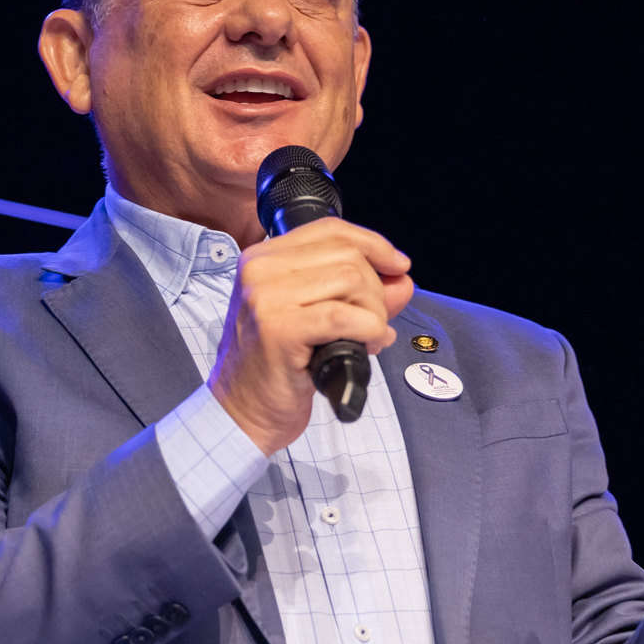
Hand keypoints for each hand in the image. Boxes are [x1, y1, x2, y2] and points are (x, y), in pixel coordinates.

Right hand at [211, 218, 413, 453]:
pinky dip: (369, 330)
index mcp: (262, 258)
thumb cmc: (274, 368)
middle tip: (372, 324)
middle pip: (347, 255)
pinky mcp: (279, 328)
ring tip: (365, 339)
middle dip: (376, 291)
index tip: (397, 266)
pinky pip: (345, 316)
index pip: (330, 230)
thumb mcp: (318, 318)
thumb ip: (362, 294)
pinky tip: (367, 346)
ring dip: (373, 314)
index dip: (374, 245)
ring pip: (351, 280)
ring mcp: (266, 297)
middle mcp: (259, 270)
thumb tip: (402, 278)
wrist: (241, 412)